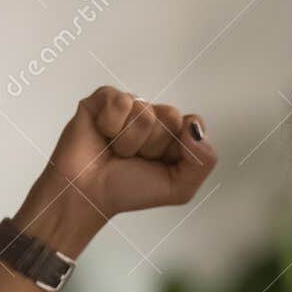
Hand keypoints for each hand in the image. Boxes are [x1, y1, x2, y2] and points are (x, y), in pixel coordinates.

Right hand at [13, 86, 217, 254]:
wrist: (88, 193)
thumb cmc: (129, 190)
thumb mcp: (179, 188)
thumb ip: (203, 161)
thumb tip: (195, 126)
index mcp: (173, 135)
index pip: (193, 122)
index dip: (180, 145)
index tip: (162, 162)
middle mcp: (153, 117)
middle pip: (171, 116)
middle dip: (154, 146)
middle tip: (136, 159)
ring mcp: (129, 106)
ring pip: (144, 112)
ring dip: (129, 141)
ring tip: (116, 152)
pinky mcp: (104, 98)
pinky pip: (120, 101)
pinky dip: (111, 125)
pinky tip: (102, 136)